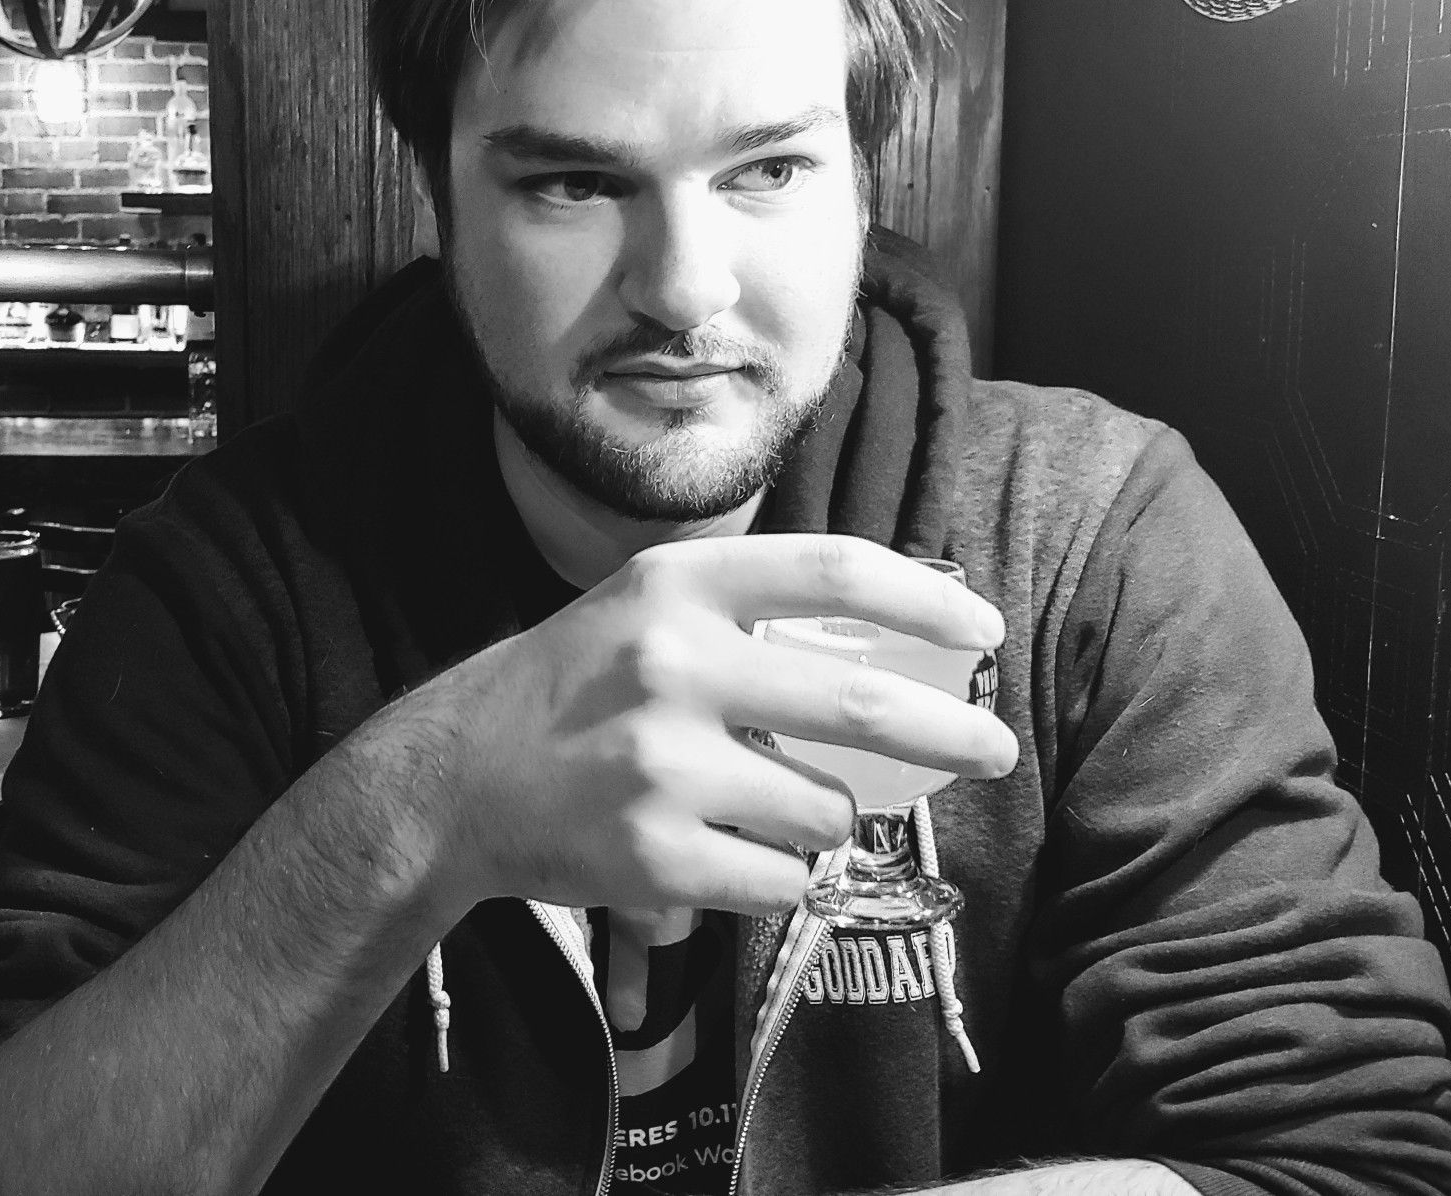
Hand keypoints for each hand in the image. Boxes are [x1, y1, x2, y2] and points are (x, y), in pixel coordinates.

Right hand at [408, 534, 1015, 917]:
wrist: (457, 778)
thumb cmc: (576, 685)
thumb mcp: (650, 610)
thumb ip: (754, 615)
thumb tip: (902, 647)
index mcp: (676, 587)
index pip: (831, 572)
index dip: (923, 599)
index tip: (979, 628)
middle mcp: (670, 666)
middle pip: (857, 702)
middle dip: (949, 733)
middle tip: (994, 748)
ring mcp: (661, 767)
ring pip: (824, 808)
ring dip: (829, 817)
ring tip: (775, 808)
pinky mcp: (655, 858)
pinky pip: (781, 878)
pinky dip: (781, 873)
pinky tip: (730, 852)